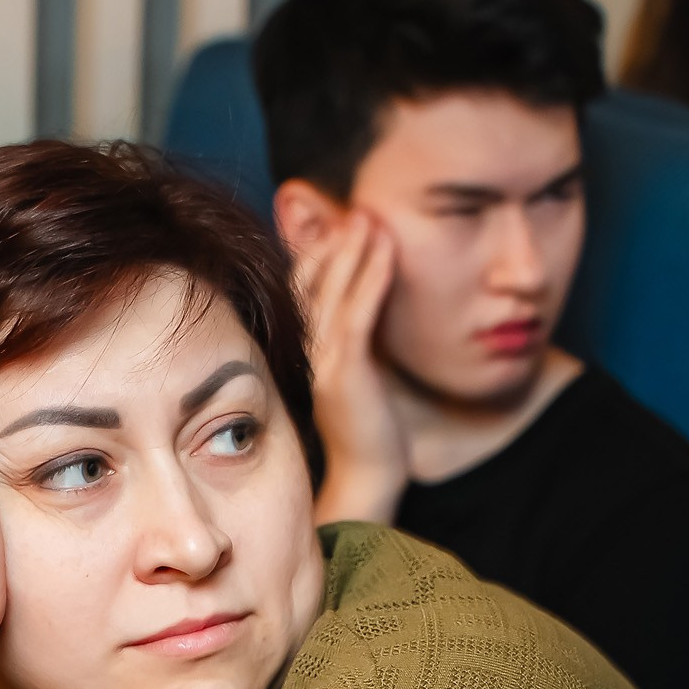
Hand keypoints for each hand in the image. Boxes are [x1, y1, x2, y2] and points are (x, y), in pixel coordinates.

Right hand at [291, 212, 409, 524]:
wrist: (369, 478)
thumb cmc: (368, 433)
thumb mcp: (353, 382)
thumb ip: (348, 350)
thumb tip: (358, 325)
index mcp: (304, 355)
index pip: (301, 296)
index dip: (316, 259)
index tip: (335, 228)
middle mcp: (306, 354)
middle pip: (312, 286)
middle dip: (333, 245)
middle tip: (355, 210)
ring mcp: (323, 363)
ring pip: (333, 294)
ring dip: (353, 251)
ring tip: (370, 217)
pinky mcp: (347, 373)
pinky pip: (359, 314)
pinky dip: (372, 278)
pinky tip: (387, 251)